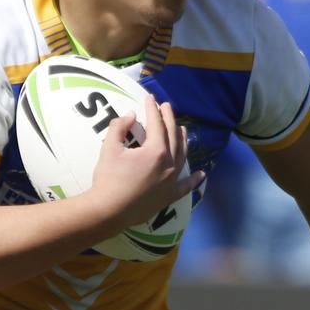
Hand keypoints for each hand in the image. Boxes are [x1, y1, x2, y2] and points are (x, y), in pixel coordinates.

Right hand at [89, 96, 203, 229]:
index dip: (152, 109)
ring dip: (183, 140)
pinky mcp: (169, 196)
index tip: (150, 99)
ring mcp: (171, 181)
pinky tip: (201, 174)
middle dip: (169, 119)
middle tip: (166, 107)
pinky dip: (194, 180)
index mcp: (155, 151)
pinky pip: (186, 186)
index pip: (156, 124)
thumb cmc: (108, 179)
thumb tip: (130, 116)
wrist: (109, 210)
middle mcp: (168, 164)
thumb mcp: (109, 148)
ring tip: (182, 129)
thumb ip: (119, 127)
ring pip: (182, 156)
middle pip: (172, 136)